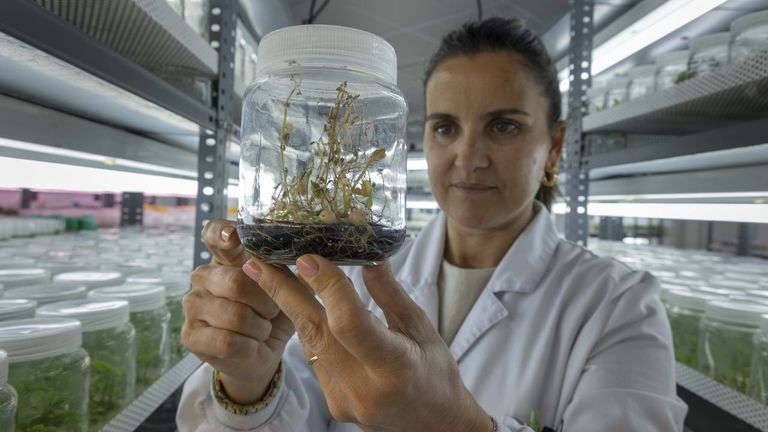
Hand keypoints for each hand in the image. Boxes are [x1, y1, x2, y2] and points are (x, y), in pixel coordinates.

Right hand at [182, 220, 294, 403]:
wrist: (260, 354)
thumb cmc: (272, 314)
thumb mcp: (288, 290)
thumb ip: (293, 270)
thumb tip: (310, 259)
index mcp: (225, 258)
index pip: (214, 235)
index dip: (222, 233)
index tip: (234, 237)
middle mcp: (203, 276)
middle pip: (237, 282)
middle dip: (266, 302)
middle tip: (273, 311)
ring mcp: (193, 305)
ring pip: (236, 315)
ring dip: (260, 327)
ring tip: (262, 329)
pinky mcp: (191, 336)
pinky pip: (227, 340)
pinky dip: (249, 345)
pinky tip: (251, 345)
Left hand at [242, 254, 491, 431]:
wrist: (432, 425)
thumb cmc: (434, 373)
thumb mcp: (422, 328)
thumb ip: (389, 294)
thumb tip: (366, 255)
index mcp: (395, 367)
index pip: (350, 323)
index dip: (326, 288)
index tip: (308, 258)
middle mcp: (365, 388)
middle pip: (315, 331)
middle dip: (282, 292)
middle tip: (256, 261)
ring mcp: (344, 399)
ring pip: (310, 342)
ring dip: (287, 305)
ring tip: (268, 272)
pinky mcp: (333, 403)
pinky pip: (314, 357)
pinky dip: (307, 327)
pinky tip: (297, 303)